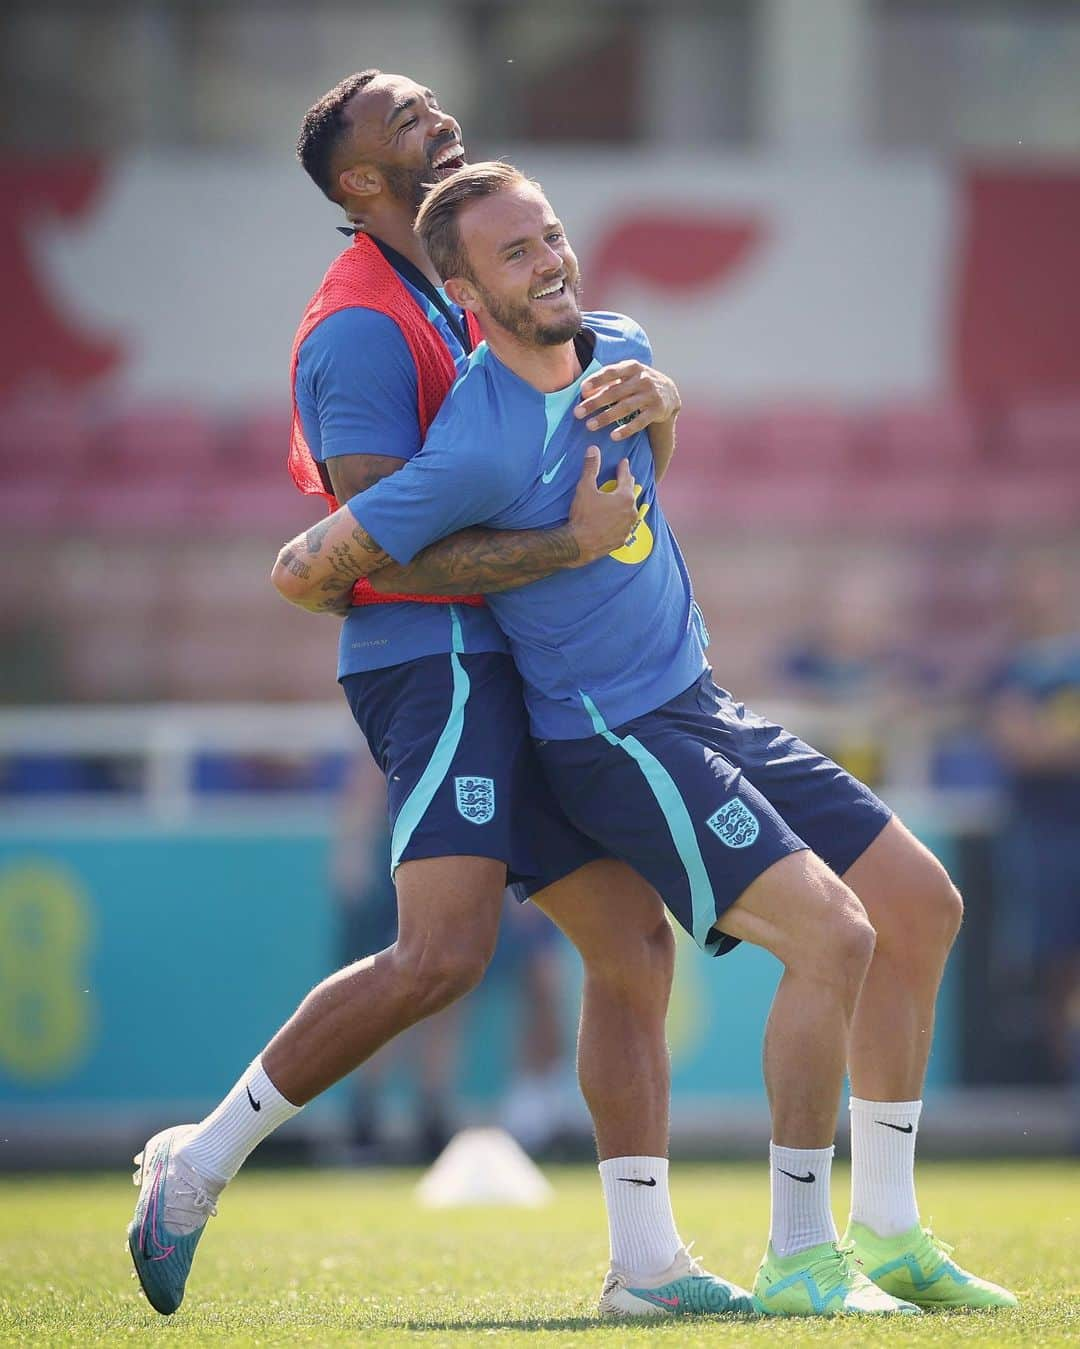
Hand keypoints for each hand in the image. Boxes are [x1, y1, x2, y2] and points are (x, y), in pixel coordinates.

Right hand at [567, 446, 637, 564]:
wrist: (579, 545)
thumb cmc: (583, 515)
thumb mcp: (585, 488)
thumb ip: (591, 468)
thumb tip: (593, 449)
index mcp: (625, 497)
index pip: (626, 478)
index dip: (623, 468)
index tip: (624, 462)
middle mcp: (631, 512)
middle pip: (631, 494)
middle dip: (627, 484)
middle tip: (626, 477)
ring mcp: (628, 527)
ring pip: (630, 511)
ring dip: (626, 503)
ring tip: (623, 499)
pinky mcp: (623, 539)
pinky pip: (625, 525)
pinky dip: (622, 519)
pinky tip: (618, 519)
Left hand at [574, 361, 681, 440]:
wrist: (670, 392)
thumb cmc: (639, 383)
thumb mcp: (627, 376)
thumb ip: (607, 382)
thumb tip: (584, 392)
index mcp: (632, 367)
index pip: (611, 372)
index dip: (596, 380)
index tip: (582, 391)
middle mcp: (642, 379)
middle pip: (615, 392)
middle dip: (595, 403)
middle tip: (578, 413)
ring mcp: (651, 394)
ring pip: (625, 407)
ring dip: (606, 417)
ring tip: (590, 426)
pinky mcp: (657, 410)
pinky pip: (640, 422)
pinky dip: (626, 429)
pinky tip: (613, 436)